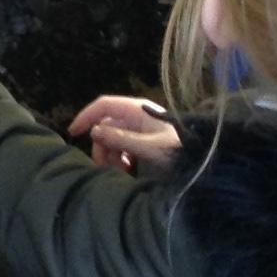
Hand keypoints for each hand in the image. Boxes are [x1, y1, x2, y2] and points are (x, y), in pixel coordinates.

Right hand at [68, 94, 182, 175]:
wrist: (203, 163)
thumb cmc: (178, 152)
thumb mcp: (149, 148)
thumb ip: (121, 139)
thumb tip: (94, 132)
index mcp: (137, 110)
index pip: (104, 105)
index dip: (86, 116)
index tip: (73, 133)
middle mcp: (137, 116)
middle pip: (107, 124)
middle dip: (101, 145)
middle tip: (102, 166)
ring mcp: (141, 129)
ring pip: (114, 137)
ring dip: (110, 154)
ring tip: (118, 171)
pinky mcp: (146, 141)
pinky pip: (124, 146)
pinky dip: (120, 157)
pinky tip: (126, 169)